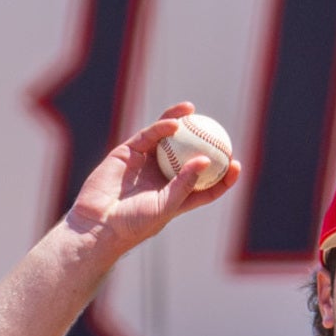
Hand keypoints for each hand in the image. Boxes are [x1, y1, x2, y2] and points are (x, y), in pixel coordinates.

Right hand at [66, 103, 239, 250]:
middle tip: (221, 133)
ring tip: (194, 112)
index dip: (222, 176)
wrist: (99, 223)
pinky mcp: (129, 152)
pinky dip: (162, 127)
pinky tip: (175, 121)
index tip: (236, 164)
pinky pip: (149, 135)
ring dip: (182, 124)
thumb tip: (205, 160)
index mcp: (175, 198)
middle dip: (205, 143)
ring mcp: (146, 164)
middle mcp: (162, 179)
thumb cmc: (134, 223)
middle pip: (188, 157)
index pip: (205, 186)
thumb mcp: (165, 207)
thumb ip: (185, 184)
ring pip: (168, 140)